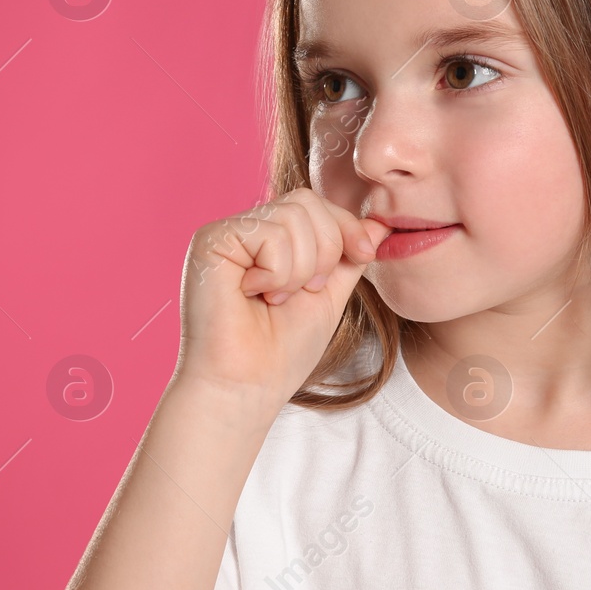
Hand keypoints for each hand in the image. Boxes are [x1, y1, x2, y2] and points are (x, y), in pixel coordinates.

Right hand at [175, 188, 391, 409]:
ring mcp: (226, 233)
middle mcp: (245, 230)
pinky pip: (269, 233)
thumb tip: (380, 223)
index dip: (346, 226)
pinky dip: (277, 272)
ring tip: (276, 299)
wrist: (247, 387)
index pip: (315, 203)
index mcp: (269, 239)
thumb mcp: (329, 295)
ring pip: (292, 216)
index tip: (365, 256)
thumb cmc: (281, 352)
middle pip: (306, 201)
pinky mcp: (210, 241)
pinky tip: (254, 295)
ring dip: (300, 269)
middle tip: (307, 291)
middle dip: (326, 249)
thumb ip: (348, 256)